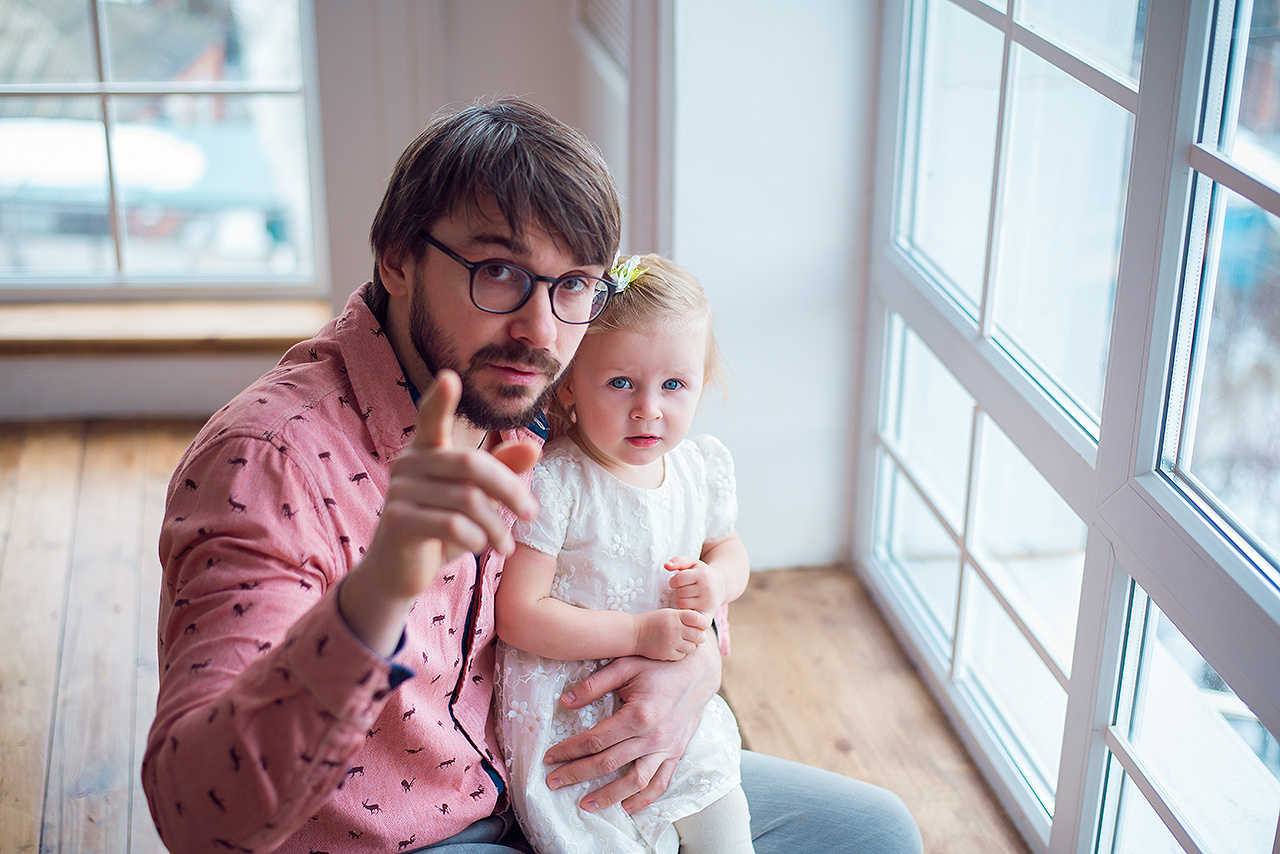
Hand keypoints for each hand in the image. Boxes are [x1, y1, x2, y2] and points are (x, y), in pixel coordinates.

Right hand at [339, 370, 539, 653]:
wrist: (398, 572)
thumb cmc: (439, 529)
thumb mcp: (474, 500)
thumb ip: (501, 472)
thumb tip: (535, 447)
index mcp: (426, 451)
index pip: (431, 417)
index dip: (440, 398)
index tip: (449, 376)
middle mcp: (408, 464)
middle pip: (472, 464)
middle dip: (510, 490)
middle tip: (530, 514)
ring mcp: (399, 491)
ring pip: (467, 499)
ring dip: (496, 526)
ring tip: (505, 545)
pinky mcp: (398, 521)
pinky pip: (452, 524)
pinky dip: (476, 539)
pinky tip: (480, 549)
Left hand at [543, 640, 720, 813]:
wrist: (699, 669)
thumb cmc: (659, 664)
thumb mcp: (625, 665)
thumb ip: (595, 684)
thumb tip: (565, 701)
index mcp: (637, 714)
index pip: (595, 740)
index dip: (569, 750)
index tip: (549, 757)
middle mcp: (652, 736)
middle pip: (608, 763)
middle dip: (577, 774)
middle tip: (553, 782)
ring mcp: (666, 748)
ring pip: (634, 781)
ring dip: (608, 796)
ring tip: (585, 804)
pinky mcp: (676, 752)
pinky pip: (660, 782)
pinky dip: (644, 799)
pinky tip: (626, 807)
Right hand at [636, 608, 709, 659]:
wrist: (634, 633)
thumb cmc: (653, 621)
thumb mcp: (668, 614)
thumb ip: (684, 618)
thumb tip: (703, 627)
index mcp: (675, 616)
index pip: (698, 619)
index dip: (703, 623)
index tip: (701, 626)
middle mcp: (675, 629)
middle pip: (699, 636)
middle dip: (699, 636)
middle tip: (694, 636)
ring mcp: (671, 642)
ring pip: (692, 648)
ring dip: (690, 645)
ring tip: (681, 641)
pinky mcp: (667, 653)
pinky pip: (682, 655)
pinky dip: (681, 652)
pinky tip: (673, 647)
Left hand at [664, 556, 725, 618]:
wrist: (720, 586)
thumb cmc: (702, 574)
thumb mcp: (692, 563)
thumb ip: (678, 561)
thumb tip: (666, 565)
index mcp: (703, 575)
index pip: (678, 579)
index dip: (674, 581)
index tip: (678, 582)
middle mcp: (707, 589)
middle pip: (680, 592)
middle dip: (679, 590)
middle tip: (686, 589)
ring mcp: (708, 603)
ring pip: (682, 604)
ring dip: (682, 600)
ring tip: (688, 596)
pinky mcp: (708, 615)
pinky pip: (688, 616)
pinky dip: (686, 612)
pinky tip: (690, 606)